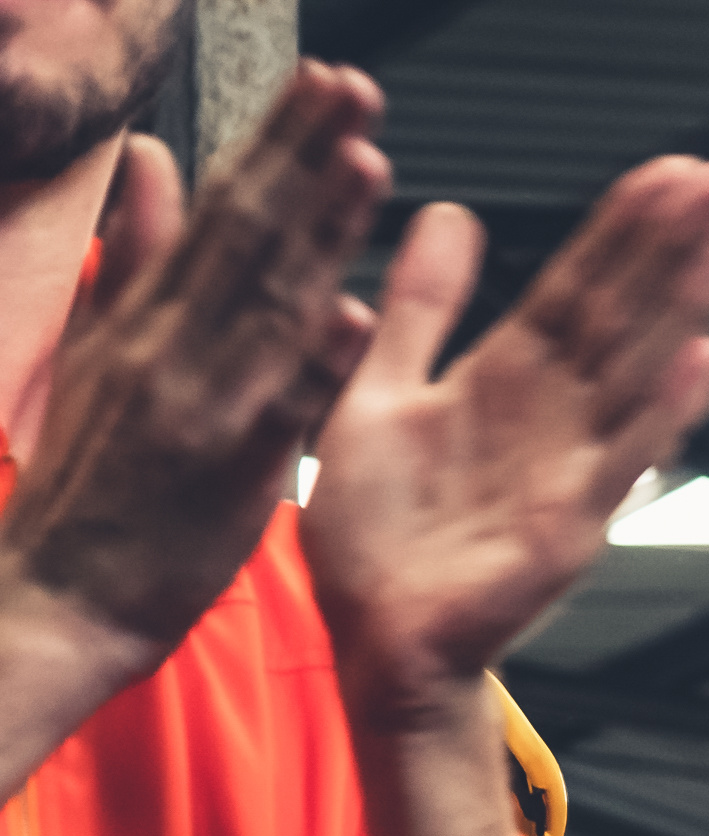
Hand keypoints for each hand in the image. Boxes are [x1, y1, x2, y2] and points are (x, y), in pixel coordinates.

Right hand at [0, 72, 387, 679]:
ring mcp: (200, 404)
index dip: (276, 144)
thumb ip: (133, 256)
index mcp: (149, 316)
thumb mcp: (97, 351)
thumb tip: (149, 160)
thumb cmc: (91, 482)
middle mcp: (172, 344)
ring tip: (369, 161)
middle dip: (304, 157)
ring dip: (320, 233)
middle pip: (248, 235)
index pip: (223, 211)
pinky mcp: (227, 473)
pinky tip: (352, 313)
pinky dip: (314, 363)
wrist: (58, 596)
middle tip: (357, 88)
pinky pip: (277, 413)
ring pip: (268, 306)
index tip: (325, 86)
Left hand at [304, 157, 708, 714]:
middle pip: (623, 311)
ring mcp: (569, 471)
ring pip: (637, 367)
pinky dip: (665, 409)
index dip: (624, 228)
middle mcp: (549, 419)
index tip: (673, 171)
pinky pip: (623, 457)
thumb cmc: (377, 540)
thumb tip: (451, 215)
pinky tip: (705, 358)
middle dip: (674, 242)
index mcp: (502, 383)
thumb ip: (419, 310)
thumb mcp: (374, 392)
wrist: (378, 645)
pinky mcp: (569, 526)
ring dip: (689, 303)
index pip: (577, 286)